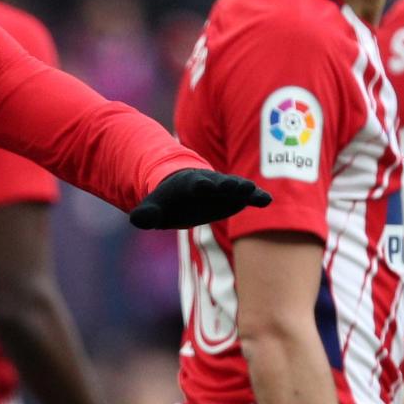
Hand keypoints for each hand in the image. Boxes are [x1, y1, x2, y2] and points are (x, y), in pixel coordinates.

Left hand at [128, 169, 271, 229]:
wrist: (182, 193)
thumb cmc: (167, 202)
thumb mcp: (154, 208)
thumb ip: (146, 214)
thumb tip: (136, 219)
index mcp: (189, 185)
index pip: (195, 184)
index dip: (200, 185)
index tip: (207, 186)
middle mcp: (210, 184)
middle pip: (221, 183)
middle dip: (230, 185)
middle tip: (242, 186)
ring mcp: (223, 190)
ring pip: (236, 188)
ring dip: (246, 190)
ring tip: (259, 195)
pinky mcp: (233, 198)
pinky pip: (246, 197)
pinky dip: (255, 197)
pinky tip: (267, 201)